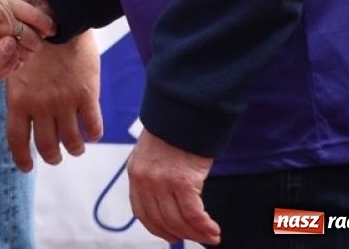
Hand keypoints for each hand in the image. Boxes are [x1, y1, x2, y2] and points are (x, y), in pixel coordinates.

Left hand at [5, 32, 101, 170]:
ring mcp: (65, 102)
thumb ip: (21, 94)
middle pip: (47, 146)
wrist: (58, 20)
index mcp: (19, 100)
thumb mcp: (16, 68)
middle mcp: (41, 106)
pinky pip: (93, 127)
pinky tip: (91, 134)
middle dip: (52, 156)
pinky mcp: (87, 95)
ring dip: (74, 148)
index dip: (22, 158)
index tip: (27, 167)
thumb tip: (24, 117)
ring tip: (75, 148)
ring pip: (71, 141)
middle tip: (56, 157)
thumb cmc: (33, 42)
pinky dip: (93, 135)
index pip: (17, 140)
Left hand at [127, 128, 219, 244]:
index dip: (157, 228)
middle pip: (161, 220)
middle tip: (194, 239)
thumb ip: (154, 177)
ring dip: (196, 234)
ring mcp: (162, 182)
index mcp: (135, 173)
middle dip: (179, 234)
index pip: (141, 212)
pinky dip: (204, 227)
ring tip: (210, 238)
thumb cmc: (173, 131)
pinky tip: (213, 230)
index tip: (169, 236)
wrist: (183, 112)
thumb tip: (166, 204)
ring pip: (178, 221)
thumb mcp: (153, 154)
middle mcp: (145, 180)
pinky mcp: (182, 182)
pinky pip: (193, 215)